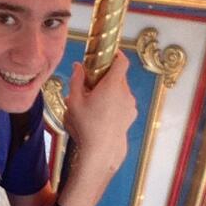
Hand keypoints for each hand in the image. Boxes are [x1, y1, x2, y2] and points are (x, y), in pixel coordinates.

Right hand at [64, 51, 135, 172]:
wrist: (101, 150)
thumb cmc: (87, 126)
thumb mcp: (74, 101)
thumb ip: (76, 80)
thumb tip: (77, 67)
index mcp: (112, 84)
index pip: (121, 60)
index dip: (116, 55)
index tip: (107, 55)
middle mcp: (125, 92)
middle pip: (119, 77)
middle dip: (106, 78)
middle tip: (92, 86)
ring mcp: (130, 104)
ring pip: (121, 90)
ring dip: (111, 92)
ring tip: (96, 103)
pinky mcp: (131, 115)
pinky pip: (124, 102)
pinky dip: (116, 103)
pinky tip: (103, 114)